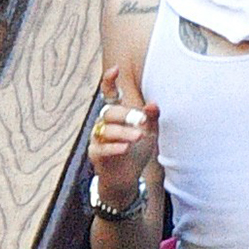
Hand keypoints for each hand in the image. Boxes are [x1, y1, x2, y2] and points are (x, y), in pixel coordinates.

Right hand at [88, 65, 157, 206]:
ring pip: (106, 130)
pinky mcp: (95, 154)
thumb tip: (154, 104)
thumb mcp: (149, 133)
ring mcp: (97, 138)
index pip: (109, 94)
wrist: (127, 179)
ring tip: (139, 136)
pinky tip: (125, 148)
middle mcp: (103, 123)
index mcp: (116, 114)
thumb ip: (151, 118)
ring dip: (124, 132)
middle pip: (110, 112)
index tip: (115, 69)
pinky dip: (114, 147)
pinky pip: (101, 148)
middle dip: (126, 114)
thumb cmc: (136, 152)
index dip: (109, 81)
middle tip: (142, 120)